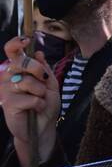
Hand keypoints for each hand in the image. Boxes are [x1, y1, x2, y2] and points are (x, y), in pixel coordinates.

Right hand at [0, 36, 59, 166]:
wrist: (43, 127)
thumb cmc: (46, 105)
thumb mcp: (51, 85)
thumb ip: (44, 69)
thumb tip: (38, 53)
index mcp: (19, 70)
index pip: (12, 52)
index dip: (16, 44)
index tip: (26, 40)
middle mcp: (9, 78)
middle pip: (20, 63)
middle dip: (37, 70)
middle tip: (43, 80)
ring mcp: (5, 90)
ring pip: (26, 82)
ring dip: (40, 92)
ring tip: (39, 99)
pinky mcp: (6, 104)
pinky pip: (28, 98)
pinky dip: (38, 104)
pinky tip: (36, 109)